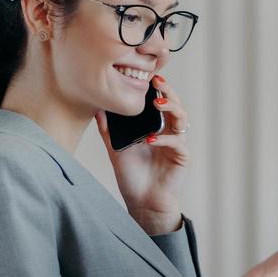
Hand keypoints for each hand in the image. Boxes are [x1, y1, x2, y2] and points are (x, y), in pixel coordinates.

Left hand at [93, 73, 191, 230]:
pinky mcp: (182, 157)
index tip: (145, 74)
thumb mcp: (115, 148)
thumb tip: (96, 108)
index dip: (156, 87)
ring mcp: (177, 144)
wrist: (142, 202)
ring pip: (181, 119)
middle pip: (174, 104)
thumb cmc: (132, 175)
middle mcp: (169, 131)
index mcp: (155, 126)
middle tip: (156, 81)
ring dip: (171, 108)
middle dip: (167, 91)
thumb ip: (108, 129)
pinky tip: (151, 139)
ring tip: (157, 103)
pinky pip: (178, 143)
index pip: (159, 100)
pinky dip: (165, 139)